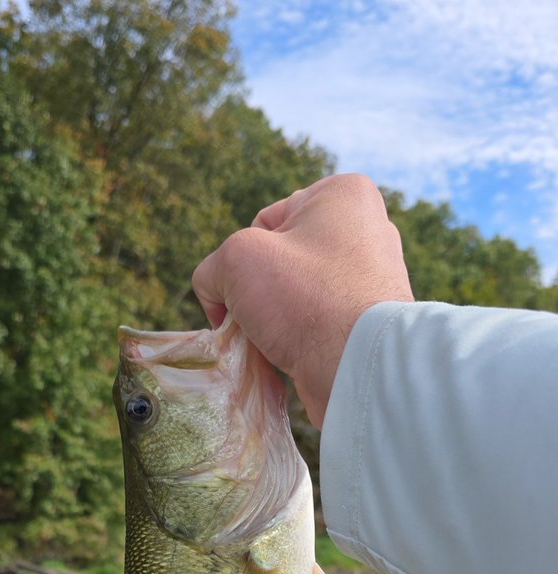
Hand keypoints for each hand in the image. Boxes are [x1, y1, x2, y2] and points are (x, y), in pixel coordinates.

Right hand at [192, 174, 413, 427]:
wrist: (359, 366)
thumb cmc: (303, 297)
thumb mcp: (237, 260)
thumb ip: (213, 268)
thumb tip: (221, 300)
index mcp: (343, 195)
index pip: (264, 222)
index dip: (241, 260)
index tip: (243, 292)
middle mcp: (366, 230)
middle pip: (280, 261)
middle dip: (258, 294)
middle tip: (257, 321)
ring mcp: (372, 278)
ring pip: (295, 297)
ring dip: (273, 322)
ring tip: (273, 344)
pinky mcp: (370, 322)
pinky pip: (316, 324)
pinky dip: (296, 340)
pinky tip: (290, 359)